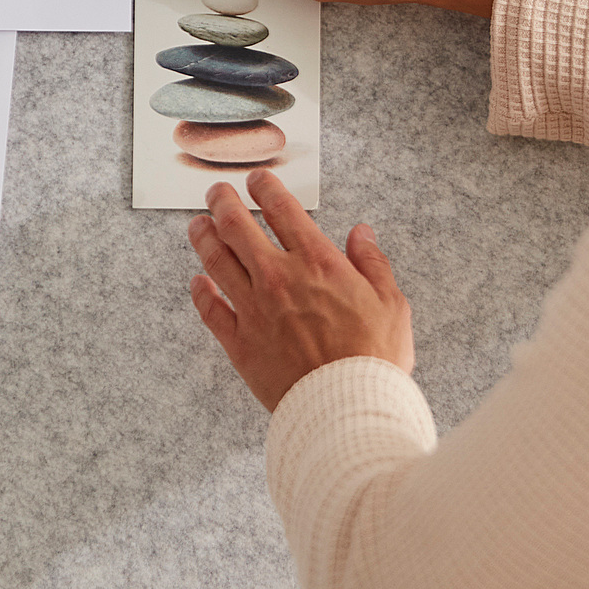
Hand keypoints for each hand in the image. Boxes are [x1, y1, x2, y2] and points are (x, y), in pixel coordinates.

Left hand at [187, 170, 413, 410]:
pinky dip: (200, 292)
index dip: (265, 188)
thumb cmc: (374, 359)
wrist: (348, 407)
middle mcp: (279, 279)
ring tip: (197, 225)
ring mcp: (254, 309)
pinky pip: (210, 310)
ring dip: (203, 237)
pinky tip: (197, 281)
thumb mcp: (391, 304)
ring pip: (216, 261)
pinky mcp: (239, 343)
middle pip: (238, 227)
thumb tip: (362, 233)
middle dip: (223, 202)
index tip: (257, 180)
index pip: (283, 210)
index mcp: (318, 263)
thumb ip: (372, 264)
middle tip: (217, 192)